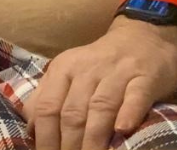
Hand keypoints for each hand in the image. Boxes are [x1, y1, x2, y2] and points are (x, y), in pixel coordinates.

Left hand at [26, 17, 176, 149]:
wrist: (144, 38)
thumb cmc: (100, 65)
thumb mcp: (67, 73)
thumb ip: (47, 98)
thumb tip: (30, 130)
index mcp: (63, 69)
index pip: (48, 108)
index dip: (45, 138)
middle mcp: (88, 70)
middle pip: (73, 113)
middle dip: (68, 146)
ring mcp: (118, 73)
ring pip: (101, 108)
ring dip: (94, 139)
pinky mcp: (145, 78)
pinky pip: (136, 97)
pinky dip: (129, 114)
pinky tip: (122, 130)